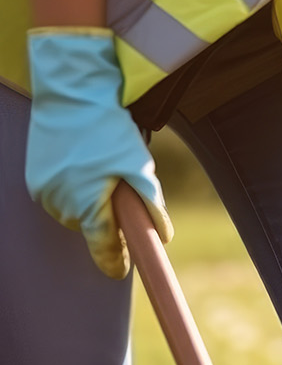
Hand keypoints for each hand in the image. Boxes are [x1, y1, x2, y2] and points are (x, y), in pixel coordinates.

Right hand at [25, 28, 171, 277]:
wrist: (71, 93)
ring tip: (101, 167)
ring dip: (92, 200)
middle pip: (92, 227)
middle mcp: (61, 204)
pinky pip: (62, 195)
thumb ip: (151, 204)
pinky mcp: (35, 178)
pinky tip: (84, 162)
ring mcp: (44, 191)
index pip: (103, 248)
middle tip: (121, 188)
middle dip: (109, 217)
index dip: (115, 261)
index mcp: (88, 205)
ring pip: (76, 211)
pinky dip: (76, 187)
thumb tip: (162, 236)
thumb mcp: (139, 166)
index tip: (122, 271)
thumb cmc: (109, 129)